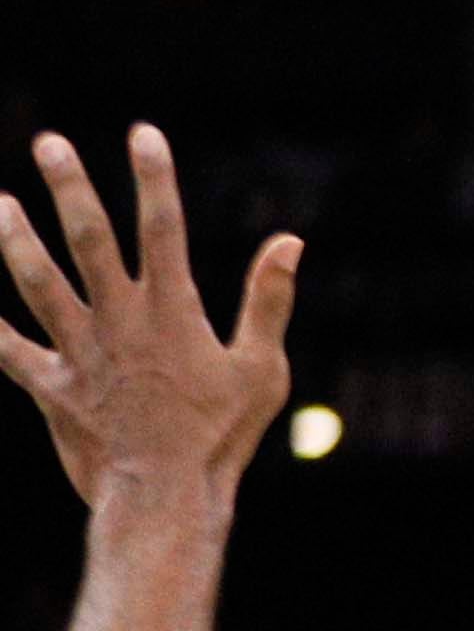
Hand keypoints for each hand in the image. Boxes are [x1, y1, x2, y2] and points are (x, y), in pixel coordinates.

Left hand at [0, 127, 301, 510]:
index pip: (162, 227)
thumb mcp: (262, 368)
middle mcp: (119, 321)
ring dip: (14, 240)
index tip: (141, 132)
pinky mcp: (51, 387)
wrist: (165, 497)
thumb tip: (289, 241)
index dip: (153, 177)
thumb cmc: (222, 436)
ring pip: (37, 283)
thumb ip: (269, 301)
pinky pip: (10, 351)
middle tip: (49, 143)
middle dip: (68, 187)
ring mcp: (80, 352)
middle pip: (88, 239)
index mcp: (173, 311)